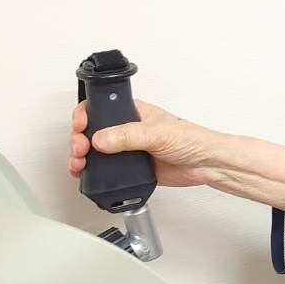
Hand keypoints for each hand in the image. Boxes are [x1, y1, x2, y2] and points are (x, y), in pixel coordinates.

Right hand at [68, 99, 223, 188]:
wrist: (206, 165)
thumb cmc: (191, 139)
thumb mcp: (157, 133)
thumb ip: (128, 136)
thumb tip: (101, 138)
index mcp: (133, 111)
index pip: (100, 108)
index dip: (84, 116)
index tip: (80, 127)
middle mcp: (127, 129)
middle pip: (92, 131)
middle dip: (79, 139)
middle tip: (80, 149)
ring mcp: (127, 149)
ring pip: (95, 151)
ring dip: (81, 157)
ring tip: (78, 164)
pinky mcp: (130, 167)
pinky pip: (105, 169)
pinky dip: (92, 172)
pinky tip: (87, 174)